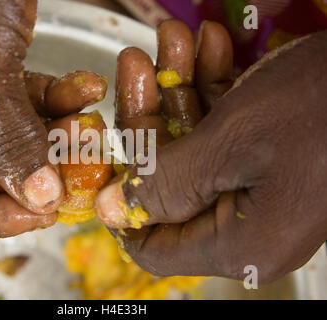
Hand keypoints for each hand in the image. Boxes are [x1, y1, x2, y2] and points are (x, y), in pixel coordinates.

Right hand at [0, 0, 105, 236]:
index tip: (37, 216)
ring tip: (88, 127)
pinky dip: (57, 94)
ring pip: (7, 132)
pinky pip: (23, 96)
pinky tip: (88, 88)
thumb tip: (37, 196)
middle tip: (69, 181)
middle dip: (26, 172)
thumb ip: (4, 136)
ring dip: (52, 131)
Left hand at [95, 19, 326, 282]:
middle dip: (150, 115)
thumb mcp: (230, 144)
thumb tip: (111, 211)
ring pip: (197, 146)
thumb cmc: (323, 108)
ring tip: (175, 38)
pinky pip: (229, 130)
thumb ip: (165, 183)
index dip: (123, 205)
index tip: (108, 154)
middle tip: (137, 62)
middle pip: (170, 182)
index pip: (153, 246)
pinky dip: (215, 88)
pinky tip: (212, 45)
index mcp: (239, 243)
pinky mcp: (274, 159)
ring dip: (181, 88)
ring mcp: (262, 192)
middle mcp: (249, 226)